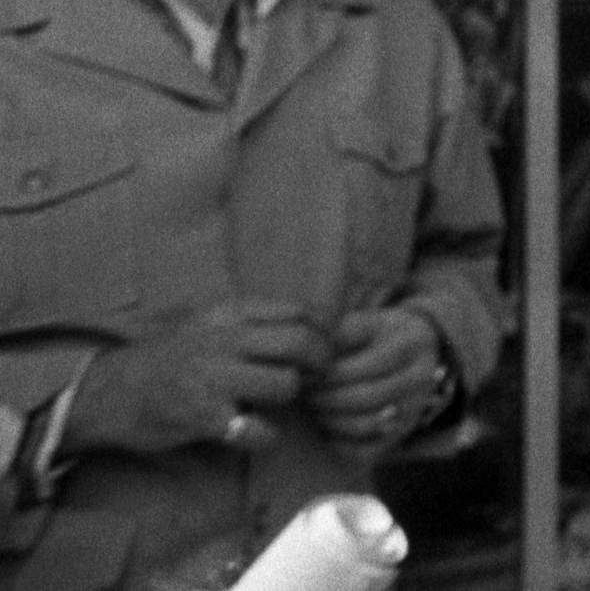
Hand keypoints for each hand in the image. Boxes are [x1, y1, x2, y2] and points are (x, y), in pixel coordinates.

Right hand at [67, 303, 331, 456]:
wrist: (106, 392)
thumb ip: (253, 320)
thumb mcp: (207, 322)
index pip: (300, 311)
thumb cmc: (167, 358)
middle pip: (301, 342)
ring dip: (292, 397)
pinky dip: (267, 437)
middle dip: (321, 362)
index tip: (325, 347)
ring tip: (280, 403)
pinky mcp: (202, 417)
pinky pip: (257, 430)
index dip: (323, 331)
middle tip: (317, 377)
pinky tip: (259, 434)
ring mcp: (213, 379)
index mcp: (229, 314)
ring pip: (285, 383)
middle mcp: (224, 341)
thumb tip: (312, 324)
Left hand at [307, 305, 447, 449]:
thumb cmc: (377, 337)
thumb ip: (341, 333)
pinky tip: (326, 426)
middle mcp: (421, 378)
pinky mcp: (399, 436)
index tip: (305, 373)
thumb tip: (308, 357)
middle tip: (303, 393)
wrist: (415, 353)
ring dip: (329, 419)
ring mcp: (413, 409)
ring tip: (314, 407)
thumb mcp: (365, 323)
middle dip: (326, 397)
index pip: (371, 364)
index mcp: (413, 343)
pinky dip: (338, 442)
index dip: (332, 373)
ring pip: (365, 425)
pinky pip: (363, 451)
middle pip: (368, 396)